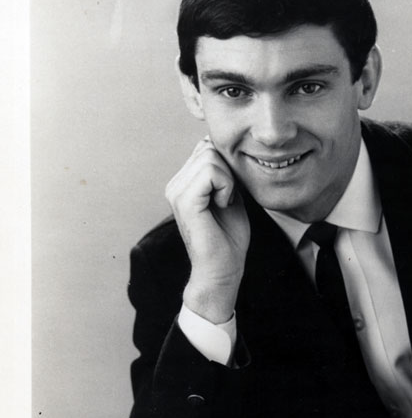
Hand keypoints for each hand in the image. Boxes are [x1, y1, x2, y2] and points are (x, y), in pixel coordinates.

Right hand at [165, 138, 250, 323]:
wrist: (222, 270)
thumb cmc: (229, 238)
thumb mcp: (231, 195)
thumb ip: (225, 172)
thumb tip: (227, 147)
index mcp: (183, 182)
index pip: (206, 148)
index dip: (227, 165)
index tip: (230, 192)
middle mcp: (175, 184)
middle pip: (208, 148)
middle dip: (228, 171)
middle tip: (228, 199)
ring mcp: (176, 191)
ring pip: (210, 156)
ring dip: (228, 180)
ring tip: (224, 203)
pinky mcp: (184, 200)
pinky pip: (211, 172)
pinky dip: (226, 186)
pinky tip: (224, 205)